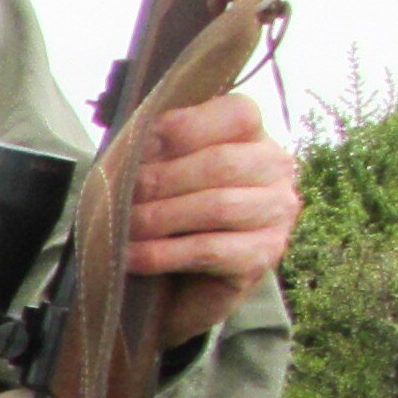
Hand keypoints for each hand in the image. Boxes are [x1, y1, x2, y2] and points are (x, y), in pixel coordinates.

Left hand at [127, 88, 298, 339]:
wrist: (185, 284)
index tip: (142, 143)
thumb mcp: (165, 171)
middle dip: (161, 179)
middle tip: (120, 194)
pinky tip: (130, 256)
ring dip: (159, 217)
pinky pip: (209, 251)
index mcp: (254, 136)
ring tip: (122, 226)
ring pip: (217, 207)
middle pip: (222, 163)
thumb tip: (138, 138)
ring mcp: (277, 214)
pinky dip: (161, 253)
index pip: (238, 114)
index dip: (186, 126)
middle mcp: (275, 169)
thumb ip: (158, 148)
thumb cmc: (173, 215)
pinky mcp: (263, 256)